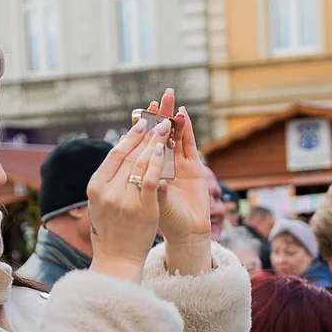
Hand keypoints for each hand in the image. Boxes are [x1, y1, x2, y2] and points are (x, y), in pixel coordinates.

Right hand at [86, 115, 167, 282]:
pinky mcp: (142, 208)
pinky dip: (157, 163)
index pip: (114, 156)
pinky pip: (151, 180)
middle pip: (129, 156)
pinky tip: (164, 148)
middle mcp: (107, 191)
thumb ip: (108, 182)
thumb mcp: (100, 204)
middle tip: (158, 118)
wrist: (117, 260)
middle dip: (145, 135)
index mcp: (96, 187)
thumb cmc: (110, 232)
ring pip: (140, 164)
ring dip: (154, 142)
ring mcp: (124, 200)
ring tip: (165, 126)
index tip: (140, 124)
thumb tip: (120, 155)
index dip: (128, 138)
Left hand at [144, 90, 211, 241]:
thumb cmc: (166, 222)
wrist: (186, 233)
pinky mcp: (194, 168)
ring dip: (172, 117)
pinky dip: (187, 129)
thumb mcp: (153, 207)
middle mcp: (162, 165)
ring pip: (174, 136)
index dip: (141, 129)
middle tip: (156, 98)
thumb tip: (154, 180)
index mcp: (148, 171)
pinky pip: (189, 144)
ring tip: (170, 98)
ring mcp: (179, 165)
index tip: (137, 113)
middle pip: (158, 136)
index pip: (143, 146)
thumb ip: (153, 191)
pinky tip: (183, 114)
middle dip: (157, 117)